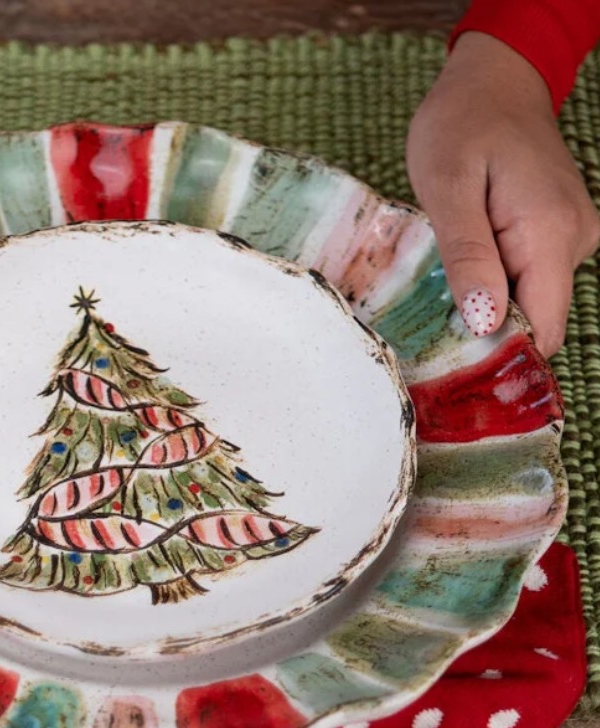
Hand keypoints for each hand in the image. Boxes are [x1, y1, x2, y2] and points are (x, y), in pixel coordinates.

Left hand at [407, 32, 599, 356]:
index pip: (541, 328)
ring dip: (486, 308)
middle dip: (487, 335)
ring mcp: (572, 236)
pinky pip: (528, 277)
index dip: (499, 355)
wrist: (494, 81)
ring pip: (530, 301)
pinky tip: (461, 273)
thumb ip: (468, 256)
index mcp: (550, 234)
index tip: (451, 367)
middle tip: (431, 336)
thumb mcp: (447, 188)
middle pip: (535, 320)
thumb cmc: (461, 125)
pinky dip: (494, 284)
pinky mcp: (558, 232)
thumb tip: (487, 322)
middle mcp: (575, 240)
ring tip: (440, 297)